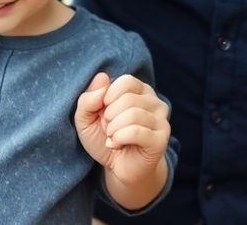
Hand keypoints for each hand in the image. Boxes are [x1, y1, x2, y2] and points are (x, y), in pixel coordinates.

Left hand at [73, 72, 170, 186]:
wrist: (117, 168)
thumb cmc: (103, 138)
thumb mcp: (86, 118)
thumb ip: (87, 98)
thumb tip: (103, 78)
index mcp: (139, 90)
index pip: (126, 81)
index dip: (108, 96)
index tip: (103, 111)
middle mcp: (154, 102)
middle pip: (128, 99)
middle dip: (109, 116)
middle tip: (108, 129)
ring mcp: (161, 121)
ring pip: (133, 115)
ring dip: (113, 129)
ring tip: (112, 137)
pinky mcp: (161, 140)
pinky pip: (137, 132)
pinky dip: (119, 138)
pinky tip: (116, 145)